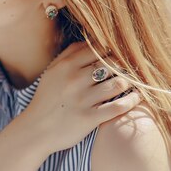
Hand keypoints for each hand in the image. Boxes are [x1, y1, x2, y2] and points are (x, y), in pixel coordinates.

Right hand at [20, 42, 139, 154]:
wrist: (35, 129)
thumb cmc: (46, 99)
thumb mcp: (51, 72)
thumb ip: (68, 55)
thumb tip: (89, 41)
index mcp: (65, 66)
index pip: (99, 50)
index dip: (112, 52)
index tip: (117, 57)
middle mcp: (74, 80)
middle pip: (111, 65)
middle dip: (123, 67)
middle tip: (129, 70)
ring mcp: (82, 99)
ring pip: (118, 84)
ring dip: (129, 83)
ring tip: (132, 84)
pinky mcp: (89, 118)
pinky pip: (118, 106)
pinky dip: (131, 100)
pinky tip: (135, 98)